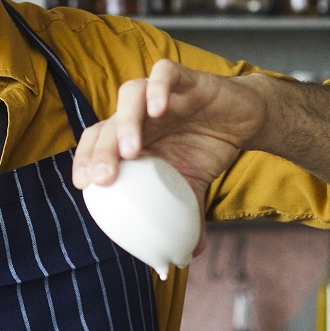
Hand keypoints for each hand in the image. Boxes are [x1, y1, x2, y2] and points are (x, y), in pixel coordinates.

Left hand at [71, 61, 268, 218]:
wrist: (245, 120)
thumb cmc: (206, 149)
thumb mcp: (193, 187)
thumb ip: (185, 217)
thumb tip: (185, 257)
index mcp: (131, 139)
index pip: (95, 143)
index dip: (84, 160)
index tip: (84, 186)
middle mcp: (138, 114)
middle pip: (107, 124)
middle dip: (101, 151)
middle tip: (103, 178)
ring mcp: (159, 93)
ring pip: (129, 95)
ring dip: (126, 121)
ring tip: (133, 150)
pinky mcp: (185, 78)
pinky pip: (164, 73)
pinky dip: (158, 87)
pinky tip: (159, 109)